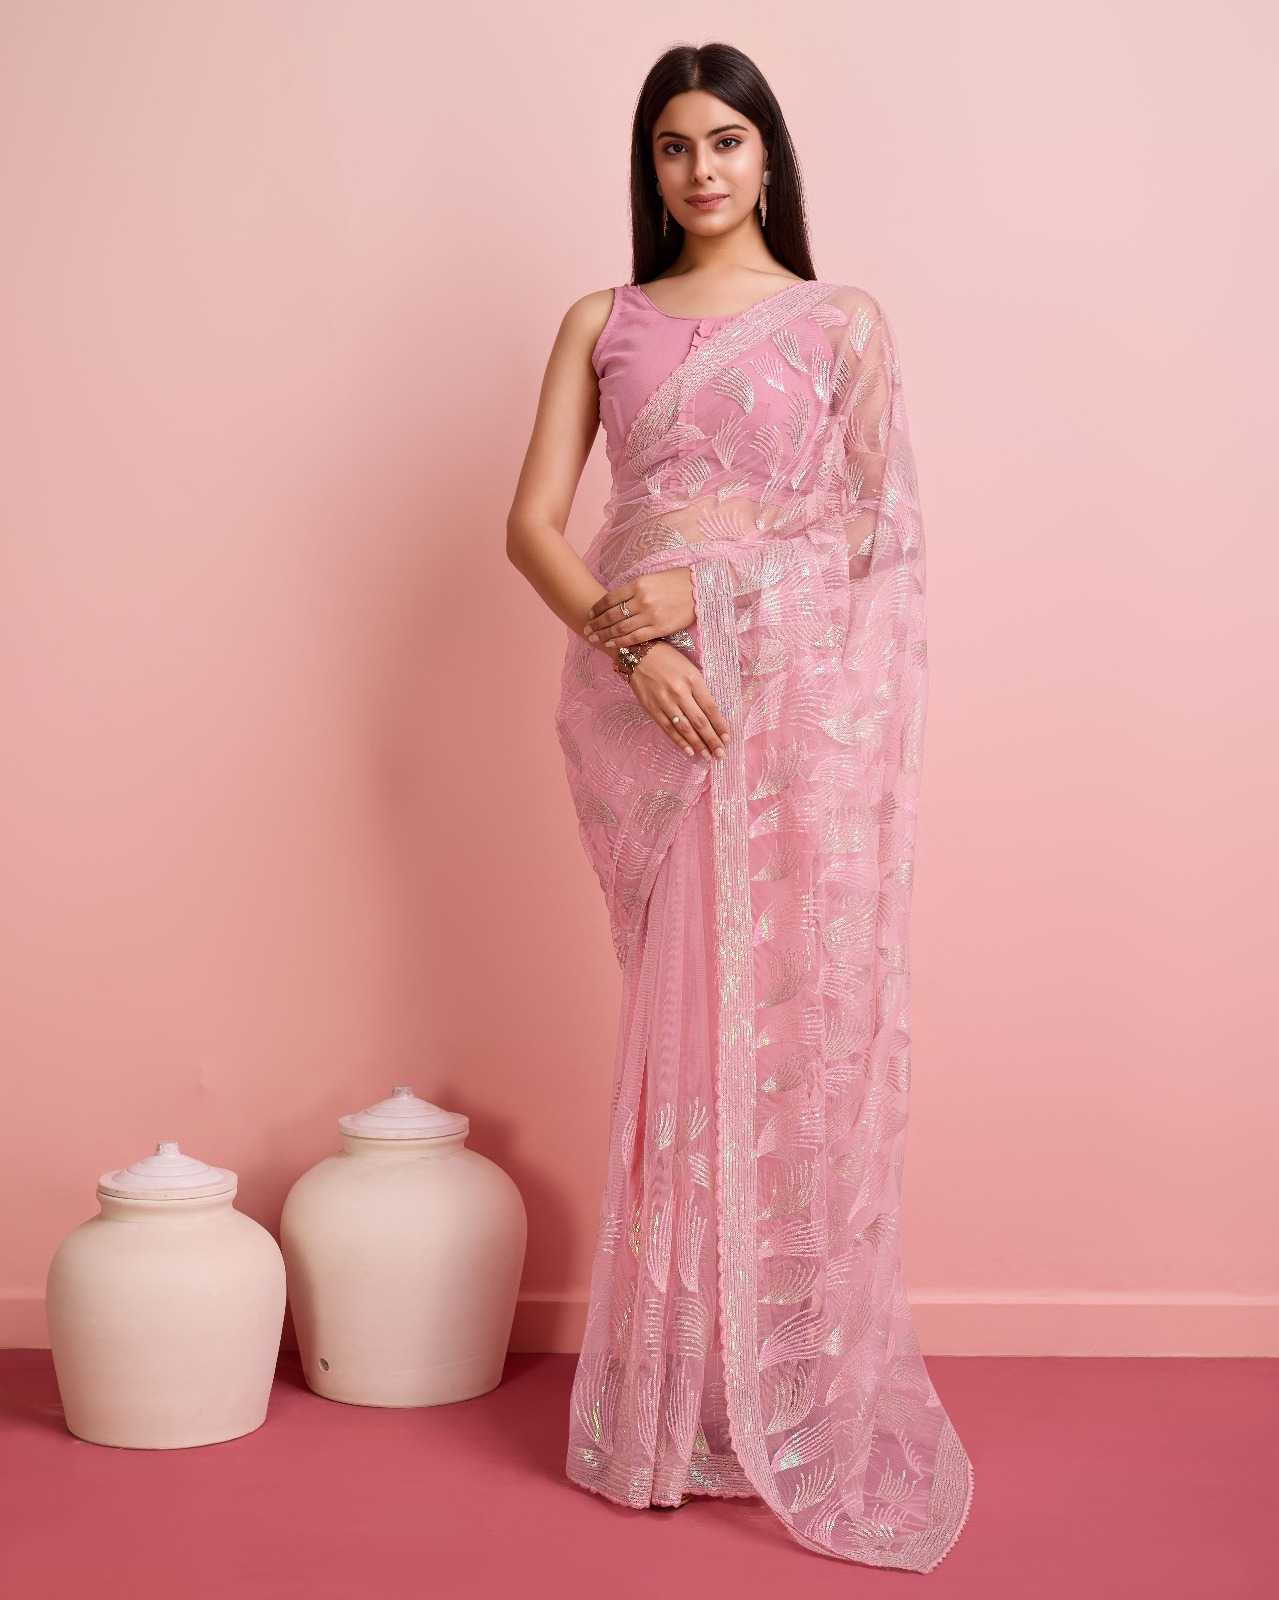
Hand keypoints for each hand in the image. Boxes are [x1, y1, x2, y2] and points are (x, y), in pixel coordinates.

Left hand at [583, 568, 693, 652]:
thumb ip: (635, 589)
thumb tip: (617, 601)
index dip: (597, 608)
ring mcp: (650, 615)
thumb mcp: (653, 579)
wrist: (702, 589)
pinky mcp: (660, 628)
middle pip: (611, 615)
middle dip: (596, 624)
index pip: (610, 599)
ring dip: (604, 635)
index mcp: (638, 584)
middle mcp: (642, 600)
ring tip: (594, 639)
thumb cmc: (678, 582)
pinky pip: (635, 637)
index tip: (589, 614)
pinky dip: (621, 642)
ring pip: (620, 629)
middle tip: (586, 630)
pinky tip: (611, 643)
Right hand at [625, 642, 729, 761]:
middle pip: (699, 721)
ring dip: (698, 744)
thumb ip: (700, 690)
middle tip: (721, 755)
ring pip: (685, 728)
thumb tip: (712, 715)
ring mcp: (665, 701)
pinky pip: (668, 728)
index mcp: (693, 679)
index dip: (720, 725)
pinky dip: (679, 741)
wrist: (638, 654)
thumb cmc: (668, 659)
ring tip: (708, 756)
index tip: (727, 738)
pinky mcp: (652, 708)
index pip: (710, 707)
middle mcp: (680, 692)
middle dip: (712, 740)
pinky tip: (689, 751)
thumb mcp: (690, 669)